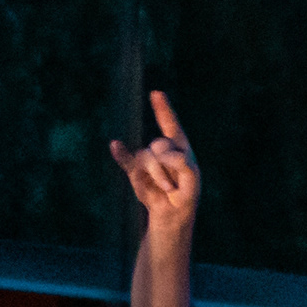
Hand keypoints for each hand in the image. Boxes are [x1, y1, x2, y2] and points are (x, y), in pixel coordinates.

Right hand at [106, 89, 200, 228]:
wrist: (172, 213)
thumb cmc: (186, 193)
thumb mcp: (192, 178)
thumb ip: (182, 162)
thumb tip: (160, 153)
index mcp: (178, 145)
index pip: (170, 124)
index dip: (163, 109)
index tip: (156, 93)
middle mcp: (162, 149)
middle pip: (158, 144)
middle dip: (166, 164)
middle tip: (173, 184)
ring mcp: (147, 159)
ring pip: (146, 158)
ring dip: (158, 176)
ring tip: (166, 188)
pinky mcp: (135, 171)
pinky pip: (126, 161)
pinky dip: (121, 153)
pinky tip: (115, 145)